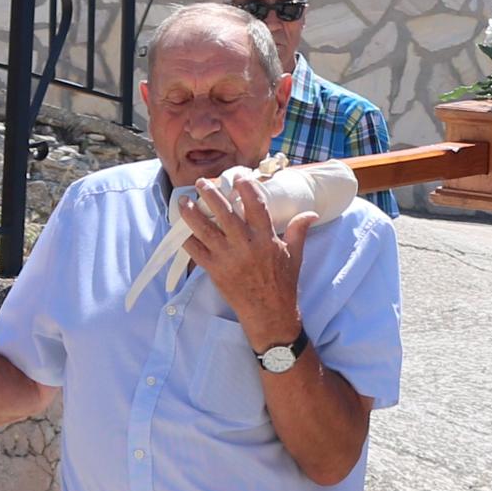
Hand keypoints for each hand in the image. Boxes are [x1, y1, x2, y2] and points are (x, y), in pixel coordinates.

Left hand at [176, 170, 317, 349]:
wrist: (269, 313)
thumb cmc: (283, 284)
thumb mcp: (295, 255)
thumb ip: (299, 231)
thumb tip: (311, 213)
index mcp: (266, 239)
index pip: (256, 205)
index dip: (246, 188)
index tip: (238, 176)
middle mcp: (246, 246)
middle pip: (225, 213)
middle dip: (211, 195)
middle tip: (202, 182)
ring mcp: (228, 259)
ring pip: (205, 230)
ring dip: (192, 213)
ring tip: (184, 200)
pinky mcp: (215, 271)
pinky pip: (196, 252)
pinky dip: (187, 239)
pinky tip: (180, 228)